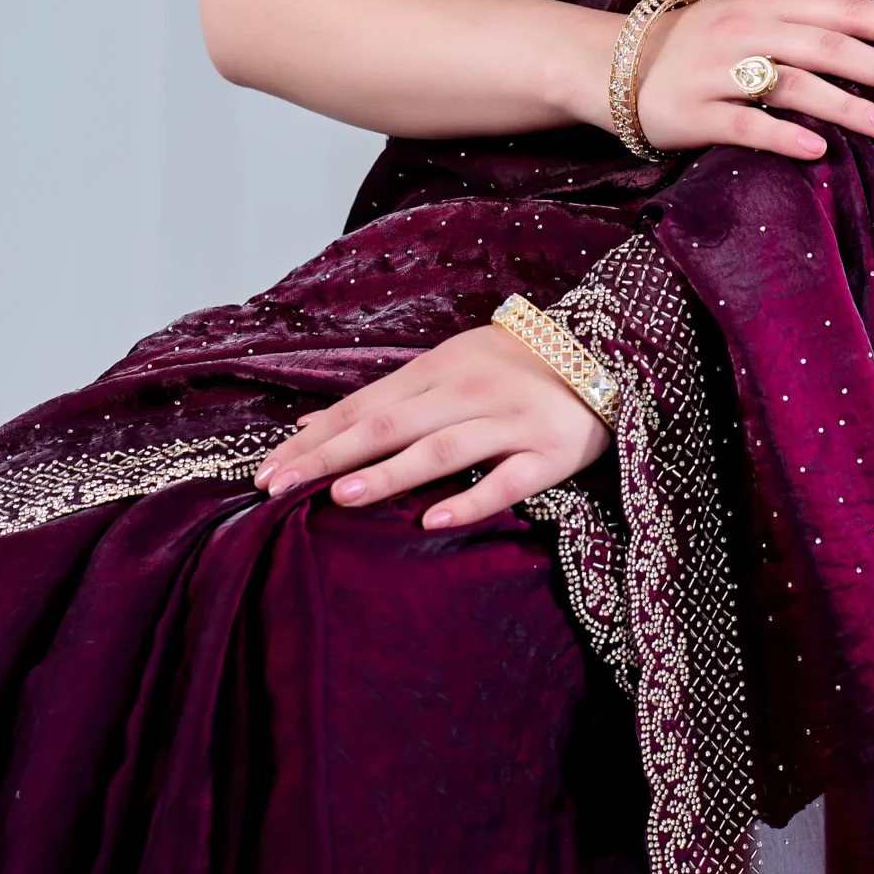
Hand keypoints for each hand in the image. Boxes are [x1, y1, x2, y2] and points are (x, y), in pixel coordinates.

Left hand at [253, 323, 609, 530]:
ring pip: (441, 449)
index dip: (315, 438)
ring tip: (340, 497)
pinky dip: (469, 500)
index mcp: (439, 370)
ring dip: (389, 474)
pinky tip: (434, 521)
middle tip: (279, 485)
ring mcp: (508, 422)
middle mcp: (468, 392)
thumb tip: (310, 425)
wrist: (606, 352)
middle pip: (390, 425)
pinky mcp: (547, 454)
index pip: (363, 406)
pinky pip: (505, 480)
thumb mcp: (446, 366)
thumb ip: (385, 398)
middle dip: (330, 456)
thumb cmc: (512, 365)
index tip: (267, 470)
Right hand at [632, 0, 873, 162]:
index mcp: (771, 3)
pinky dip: (781, 134)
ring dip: (843, 105)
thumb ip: (827, 0)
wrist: (619, 63)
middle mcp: (747, 29)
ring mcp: (719, 70)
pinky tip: (817, 150)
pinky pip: (743, 123)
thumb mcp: (763, 7)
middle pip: (825, 46)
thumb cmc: (706, 36)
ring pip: (789, 84)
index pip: (843, 11)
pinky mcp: (695, 111)